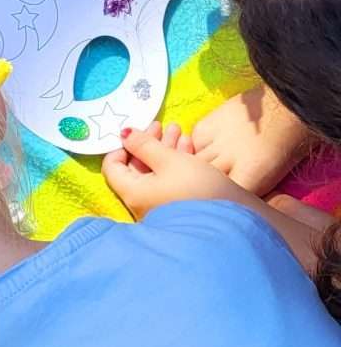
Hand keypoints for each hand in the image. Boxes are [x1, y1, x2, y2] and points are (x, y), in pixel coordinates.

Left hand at [103, 121, 250, 219]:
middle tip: (163, 125)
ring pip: (155, 173)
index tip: (138, 133)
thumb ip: (144, 145)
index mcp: (133, 193)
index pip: (112, 167)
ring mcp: (159, 207)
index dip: (122, 146)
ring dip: (165, 149)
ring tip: (179, 130)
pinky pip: (168, 182)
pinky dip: (175, 164)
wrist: (233, 221)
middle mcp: (141, 203)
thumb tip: (122, 134)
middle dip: (150, 143)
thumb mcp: (170, 160)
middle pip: (136, 168)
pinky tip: (188, 147)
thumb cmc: (198, 189)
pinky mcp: (177, 206)